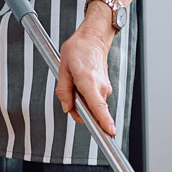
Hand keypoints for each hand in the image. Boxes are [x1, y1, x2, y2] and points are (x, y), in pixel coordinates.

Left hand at [56, 17, 115, 135]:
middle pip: (90, 111)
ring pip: (92, 107)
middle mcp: (100, 87)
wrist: (93, 39)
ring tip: (75, 83)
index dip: (104, 121)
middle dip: (78, 110)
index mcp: (88, 81)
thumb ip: (63, 90)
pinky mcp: (105, 89)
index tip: (109, 132)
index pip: (98, 106)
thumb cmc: (78, 49)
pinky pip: (94, 101)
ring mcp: (105, 89)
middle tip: (69, 92)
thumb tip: (67, 107)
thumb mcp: (62, 67)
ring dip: (81, 102)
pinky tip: (82, 84)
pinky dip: (86, 98)